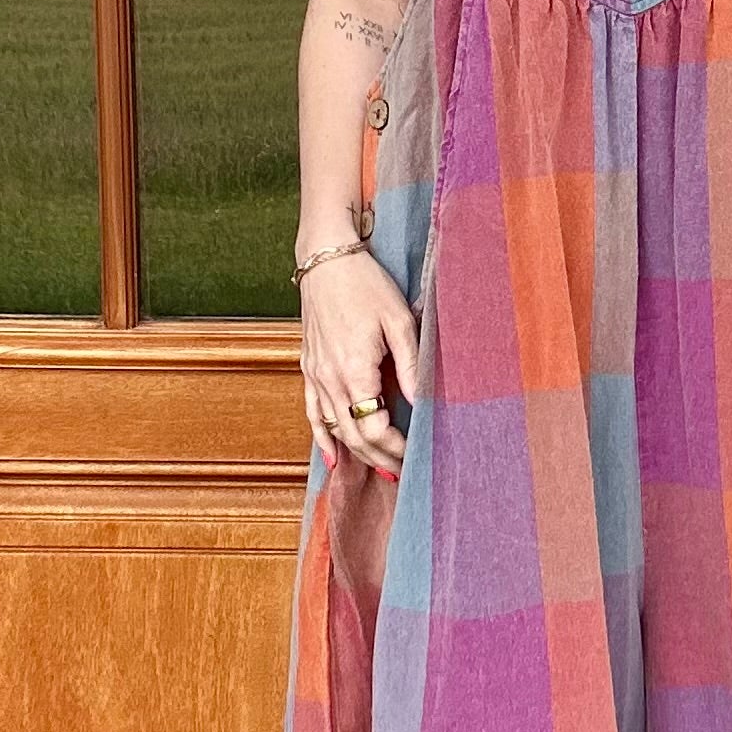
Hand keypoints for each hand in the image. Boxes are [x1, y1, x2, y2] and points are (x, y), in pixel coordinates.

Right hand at [300, 250, 419, 476]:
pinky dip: (322, 438)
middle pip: (355, 436)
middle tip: (406, 472)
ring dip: (358, 454)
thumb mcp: (399, 322)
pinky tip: (333, 458)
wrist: (327, 259)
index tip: (416, 456)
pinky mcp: (309, 367)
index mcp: (354, 371)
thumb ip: (411, 367)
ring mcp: (315, 375)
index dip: (396, 448)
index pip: (375, 428)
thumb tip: (423, 405)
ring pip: (334, 429)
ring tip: (382, 470)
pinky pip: (312, 412)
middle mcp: (330, 379)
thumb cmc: (366, 284)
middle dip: (381, 458)